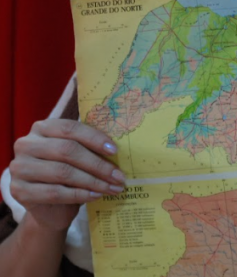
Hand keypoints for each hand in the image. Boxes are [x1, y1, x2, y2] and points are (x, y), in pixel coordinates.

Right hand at [9, 119, 123, 230]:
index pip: (70, 128)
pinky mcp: (18, 190)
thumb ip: (91, 148)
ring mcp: (19, 168)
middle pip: (67, 150)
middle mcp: (26, 144)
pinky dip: (80, 194)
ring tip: (113, 188)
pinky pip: (55, 192)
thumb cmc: (69, 174)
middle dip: (98, 164)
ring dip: (93, 182)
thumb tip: (118, 148)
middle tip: (119, 176)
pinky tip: (97, 196)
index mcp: (42, 128)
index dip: (94, 138)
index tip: (115, 151)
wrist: (50, 207)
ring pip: (62, 172)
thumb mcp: (79, 156)